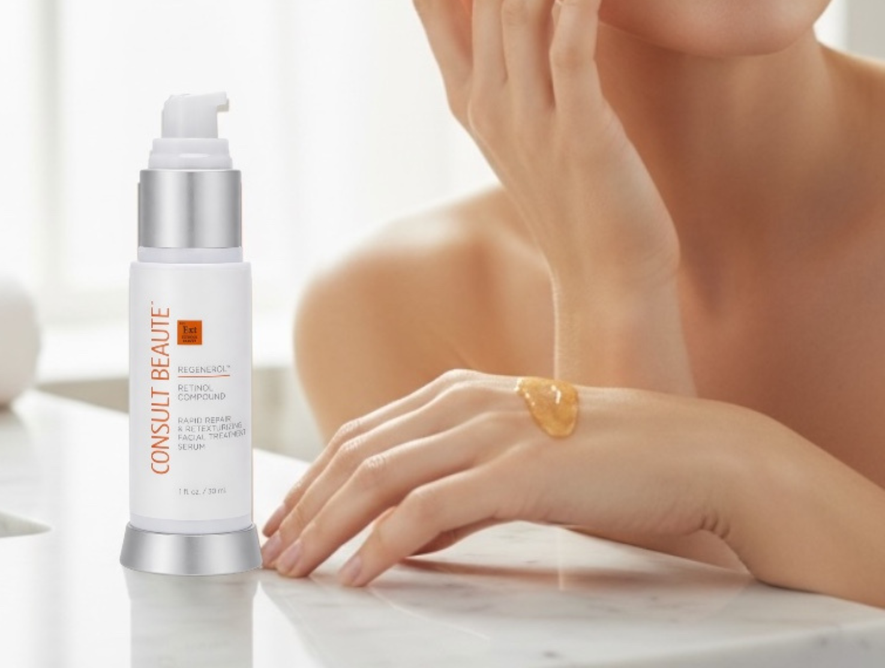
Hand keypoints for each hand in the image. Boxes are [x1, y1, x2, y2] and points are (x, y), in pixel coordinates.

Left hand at [261, 369, 733, 587]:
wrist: (691, 455)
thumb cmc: (607, 463)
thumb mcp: (515, 466)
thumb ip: (459, 492)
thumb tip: (405, 534)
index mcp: (458, 393)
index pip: (363, 434)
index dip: (315, 476)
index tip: (287, 516)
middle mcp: (464, 403)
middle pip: (358, 453)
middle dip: (308, 504)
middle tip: (273, 548)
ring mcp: (489, 432)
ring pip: (380, 476)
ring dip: (329, 524)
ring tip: (298, 564)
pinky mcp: (516, 472)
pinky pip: (428, 510)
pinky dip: (382, 543)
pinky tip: (359, 571)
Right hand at [411, 0, 684, 379]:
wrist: (603, 273)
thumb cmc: (570, 192)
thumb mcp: (519, 122)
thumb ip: (494, 61)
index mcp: (467, 94)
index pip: (430, 2)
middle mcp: (486, 99)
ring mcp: (527, 116)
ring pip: (522, 9)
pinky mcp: (578, 131)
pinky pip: (570, 53)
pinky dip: (578, 1)